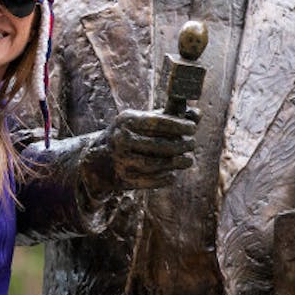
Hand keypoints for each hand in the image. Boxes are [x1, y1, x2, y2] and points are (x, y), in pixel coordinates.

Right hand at [79, 108, 195, 195]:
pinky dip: (166, 177)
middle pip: (159, 145)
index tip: (192, 128)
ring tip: (187, 160)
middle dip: (181, 145)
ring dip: (177, 163)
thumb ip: (169, 116)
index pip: (157, 122)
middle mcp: (121, 140)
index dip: (178, 126)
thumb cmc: (129, 135)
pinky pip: (152, 180)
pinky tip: (172, 172)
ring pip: (157, 164)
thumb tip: (198, 114)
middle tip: (192, 144)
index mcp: (126, 121)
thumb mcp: (142, 120)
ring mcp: (121, 161)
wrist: (96, 159)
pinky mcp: (124, 179)